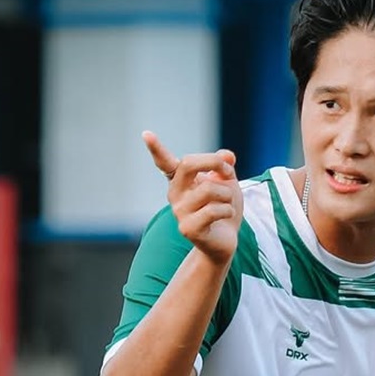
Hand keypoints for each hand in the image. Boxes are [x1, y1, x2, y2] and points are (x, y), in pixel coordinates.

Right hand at [143, 131, 241, 264]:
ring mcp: (179, 211)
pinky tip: (226, 216)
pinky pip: (214, 210)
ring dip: (227, 194)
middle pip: (188, 164)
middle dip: (213, 162)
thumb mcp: (228, 183)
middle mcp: (175, 193)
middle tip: (228, 170)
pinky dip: (228, 210)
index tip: (146, 134)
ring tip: (227, 204)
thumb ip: (225, 167)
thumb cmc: (223, 209)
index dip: (156, 148)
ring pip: (209, 189)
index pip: (165, 162)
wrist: (224, 242)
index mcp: (180, 180)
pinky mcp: (187, 228)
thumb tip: (228, 155)